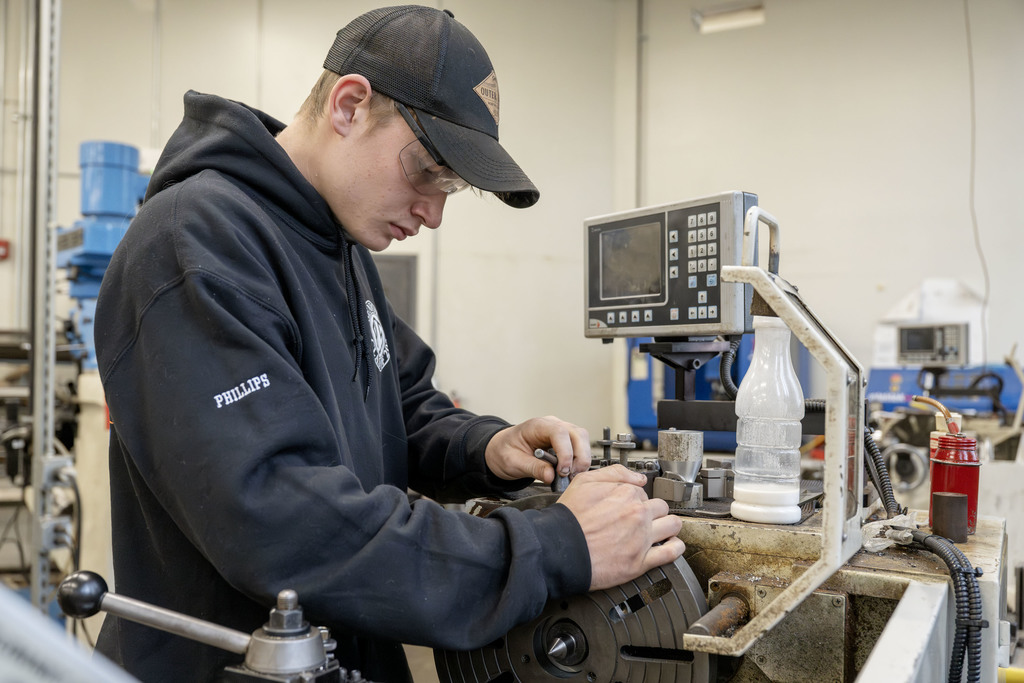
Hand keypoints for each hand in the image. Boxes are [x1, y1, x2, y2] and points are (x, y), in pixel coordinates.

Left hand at [484, 416, 590, 484]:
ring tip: (569, 476)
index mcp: (537, 426)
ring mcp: (561, 431)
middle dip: (579, 457)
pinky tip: (569, 472)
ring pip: (582, 440)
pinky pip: (580, 447)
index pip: (560, 432)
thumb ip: (533, 468)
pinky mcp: (566, 441)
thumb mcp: (513, 463)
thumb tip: (551, 476)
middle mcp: (552, 425)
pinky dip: (579, 461)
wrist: (501, 449)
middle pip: (578, 434)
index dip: (566, 452)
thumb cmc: (505, 451)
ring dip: (582, 460)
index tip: (562, 470)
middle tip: (569, 476)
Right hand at [557, 465, 684, 590]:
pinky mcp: (641, 561)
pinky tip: (672, 545)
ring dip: (670, 526)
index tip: (630, 505)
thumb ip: (614, 473)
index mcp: (626, 493)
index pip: (643, 492)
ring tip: (662, 530)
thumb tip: (638, 477)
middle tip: (643, 519)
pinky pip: (671, 552)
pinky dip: (676, 547)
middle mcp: (638, 514)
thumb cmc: (568, 518)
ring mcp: (641, 538)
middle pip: (660, 507)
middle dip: (653, 511)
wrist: (559, 549)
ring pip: (673, 525)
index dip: (636, 499)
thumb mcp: (584, 481)